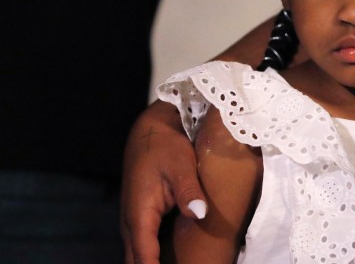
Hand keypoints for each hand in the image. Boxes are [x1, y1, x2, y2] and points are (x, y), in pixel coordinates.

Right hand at [120, 100, 205, 263]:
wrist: (150, 128)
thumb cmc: (165, 145)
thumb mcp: (181, 164)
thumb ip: (189, 190)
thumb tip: (199, 214)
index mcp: (140, 212)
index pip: (145, 255)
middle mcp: (131, 221)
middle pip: (136, 259)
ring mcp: (133, 219)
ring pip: (136, 253)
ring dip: (149, 263)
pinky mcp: (140, 215)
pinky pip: (141, 244)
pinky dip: (149, 256)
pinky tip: (161, 262)